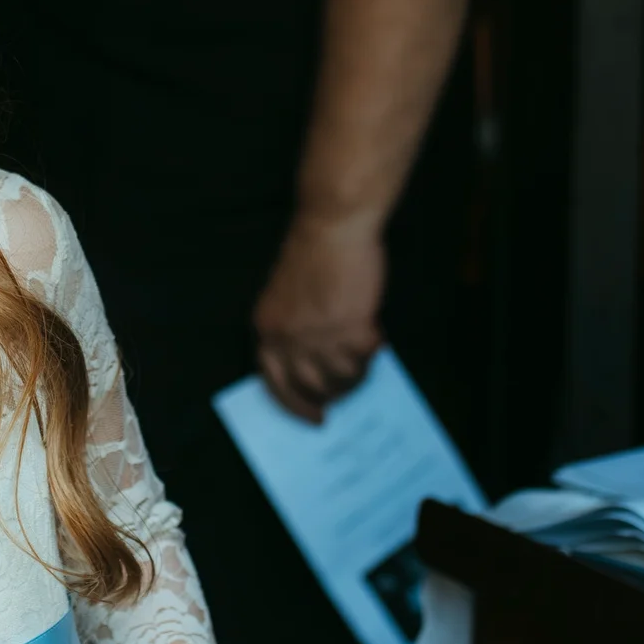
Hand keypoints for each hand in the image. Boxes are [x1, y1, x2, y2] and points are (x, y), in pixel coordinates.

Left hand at [252, 214, 384, 421]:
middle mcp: (290, 337)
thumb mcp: (286, 297)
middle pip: (311, 387)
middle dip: (333, 393)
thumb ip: (294, 331)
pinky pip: (365, 357)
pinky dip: (372, 352)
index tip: (315, 416)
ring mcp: (320, 334)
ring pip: (342, 378)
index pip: (275, 382)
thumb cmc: (312, 255)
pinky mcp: (351, 326)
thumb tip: (315, 367)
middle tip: (348, 390)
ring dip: (356, 373)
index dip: (295, 405)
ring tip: (363, 357)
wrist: (332, 227)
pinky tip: (375, 337)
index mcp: (268, 328)